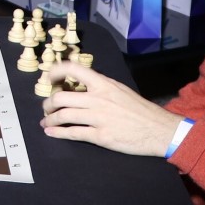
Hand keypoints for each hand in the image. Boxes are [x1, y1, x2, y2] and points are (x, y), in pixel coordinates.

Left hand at [39, 63, 183, 156]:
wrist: (158, 130)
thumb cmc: (140, 110)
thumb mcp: (120, 89)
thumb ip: (100, 87)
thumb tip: (80, 85)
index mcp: (103, 84)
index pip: (74, 69)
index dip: (56, 71)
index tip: (48, 78)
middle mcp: (98, 99)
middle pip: (62, 97)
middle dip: (48, 103)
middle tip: (46, 108)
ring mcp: (99, 118)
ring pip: (64, 115)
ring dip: (50, 119)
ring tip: (46, 122)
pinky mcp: (101, 136)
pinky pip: (73, 133)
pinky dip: (58, 133)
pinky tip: (51, 133)